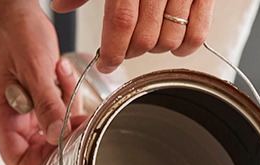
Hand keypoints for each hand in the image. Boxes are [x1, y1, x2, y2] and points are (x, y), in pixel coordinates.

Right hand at [0, 1, 84, 164]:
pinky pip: (60, 112)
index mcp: (1, 119)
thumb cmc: (14, 34)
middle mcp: (12, 121)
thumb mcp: (34, 69)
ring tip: (63, 79)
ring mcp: (27, 113)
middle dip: (63, 131)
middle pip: (42, 151)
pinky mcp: (40, 102)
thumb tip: (56, 136)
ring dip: (67, 109)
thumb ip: (46, 104)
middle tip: (74, 112)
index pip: (19, 163)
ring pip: (55, 131)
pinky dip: (68, 97)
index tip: (62, 143)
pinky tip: (63, 74)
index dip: (42, 161)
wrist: (16, 12)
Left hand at [51, 0, 214, 72]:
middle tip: (124, 49)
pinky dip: (185, 48)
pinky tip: (175, 45)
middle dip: (131, 52)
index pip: (121, 22)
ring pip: (170, 41)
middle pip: (145, 38)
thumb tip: (61, 6)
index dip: (112, 50)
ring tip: (148, 41)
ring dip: (155, 50)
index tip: (105, 64)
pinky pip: (198, 34)